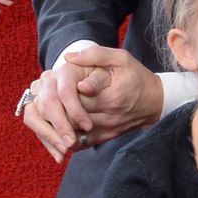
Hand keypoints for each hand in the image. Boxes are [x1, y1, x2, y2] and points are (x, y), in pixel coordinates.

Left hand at [20, 46, 162, 161]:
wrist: (156, 100)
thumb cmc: (137, 76)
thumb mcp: (121, 58)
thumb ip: (95, 55)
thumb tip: (68, 58)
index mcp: (111, 95)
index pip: (77, 97)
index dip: (61, 93)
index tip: (52, 85)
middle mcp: (109, 115)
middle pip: (72, 116)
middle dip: (55, 110)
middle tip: (42, 100)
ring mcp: (108, 128)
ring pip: (74, 132)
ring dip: (58, 126)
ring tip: (46, 115)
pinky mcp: (107, 136)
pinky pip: (82, 142)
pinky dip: (67, 137)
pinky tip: (58, 128)